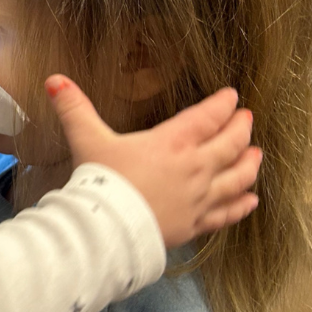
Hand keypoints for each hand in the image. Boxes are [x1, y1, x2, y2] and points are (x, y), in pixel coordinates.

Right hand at [46, 75, 260, 246]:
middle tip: (247, 119)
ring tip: (257, 154)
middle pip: (231, 144)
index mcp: (173, 142)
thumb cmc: (101, 183)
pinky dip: (242, 206)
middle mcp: (195, 168)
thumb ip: (75, 108)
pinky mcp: (196, 224)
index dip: (223, 104)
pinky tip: (251, 201)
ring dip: (250, 164)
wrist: (106, 230)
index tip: (231, 97)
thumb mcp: (87, 140)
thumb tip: (54, 80)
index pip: (208, 117)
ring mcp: (199, 198)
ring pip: (237, 178)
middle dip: (241, 129)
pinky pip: (227, 214)